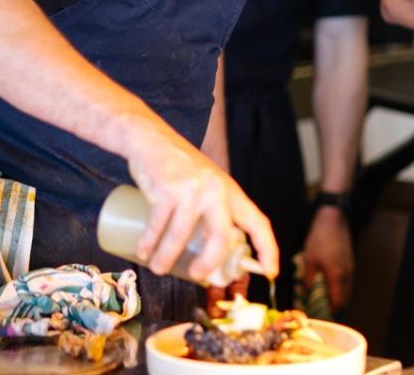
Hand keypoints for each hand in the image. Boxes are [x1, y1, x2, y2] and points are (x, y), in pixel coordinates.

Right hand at [128, 136, 277, 285]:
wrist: (150, 138)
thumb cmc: (178, 167)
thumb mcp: (207, 183)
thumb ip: (213, 210)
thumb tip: (214, 254)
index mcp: (230, 191)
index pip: (258, 222)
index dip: (268, 249)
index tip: (269, 272)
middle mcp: (215, 190)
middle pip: (220, 235)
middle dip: (209, 261)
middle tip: (197, 276)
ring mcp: (191, 189)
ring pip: (181, 234)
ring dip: (167, 256)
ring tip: (158, 268)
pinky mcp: (167, 188)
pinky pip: (158, 223)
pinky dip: (149, 242)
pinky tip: (143, 252)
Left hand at [302, 206, 353, 311]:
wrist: (333, 220)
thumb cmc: (319, 239)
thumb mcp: (309, 259)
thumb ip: (309, 279)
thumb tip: (307, 293)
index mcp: (337, 276)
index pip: (338, 302)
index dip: (331, 312)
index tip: (322, 317)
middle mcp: (347, 275)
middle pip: (345, 299)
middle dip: (335, 307)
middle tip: (322, 311)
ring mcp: (351, 269)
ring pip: (347, 290)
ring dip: (338, 297)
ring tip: (324, 301)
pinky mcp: (350, 263)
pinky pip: (347, 282)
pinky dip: (340, 288)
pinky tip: (330, 286)